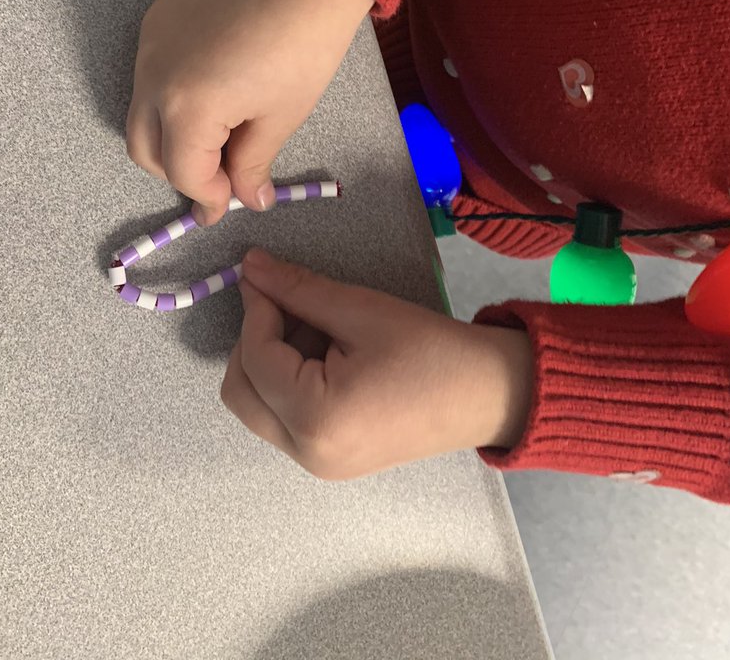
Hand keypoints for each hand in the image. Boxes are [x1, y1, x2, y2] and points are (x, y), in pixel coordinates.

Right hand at [126, 0, 372, 224]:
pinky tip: (211, 85)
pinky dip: (170, 90)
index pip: (183, 172)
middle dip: (178, 170)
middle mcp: (154, 75)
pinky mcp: (157, 14)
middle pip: (144, 148)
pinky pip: (150, 68)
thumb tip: (247, 200)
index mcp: (187, 107)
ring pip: (141, 108)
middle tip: (217, 176)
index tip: (227, 205)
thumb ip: (251, 164)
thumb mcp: (281, 116)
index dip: (208, 196)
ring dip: (171, 131)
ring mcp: (149, 41)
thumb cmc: (304, 45)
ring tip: (218, 131)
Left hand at [221, 249, 534, 479]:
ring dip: (269, 361)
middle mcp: (307, 452)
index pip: (255, 357)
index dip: (255, 308)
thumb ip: (297, 289)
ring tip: (316, 328)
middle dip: (253, 341)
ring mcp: (318, 463)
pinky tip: (325, 352)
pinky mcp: (330, 459)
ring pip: (258, 406)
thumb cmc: (429, 350)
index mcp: (316, 419)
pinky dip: (288, 381)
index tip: (262, 273)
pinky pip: (284, 417)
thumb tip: (250, 266)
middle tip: (286, 304)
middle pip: (241, 392)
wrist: (488, 394)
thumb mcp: (359, 310)